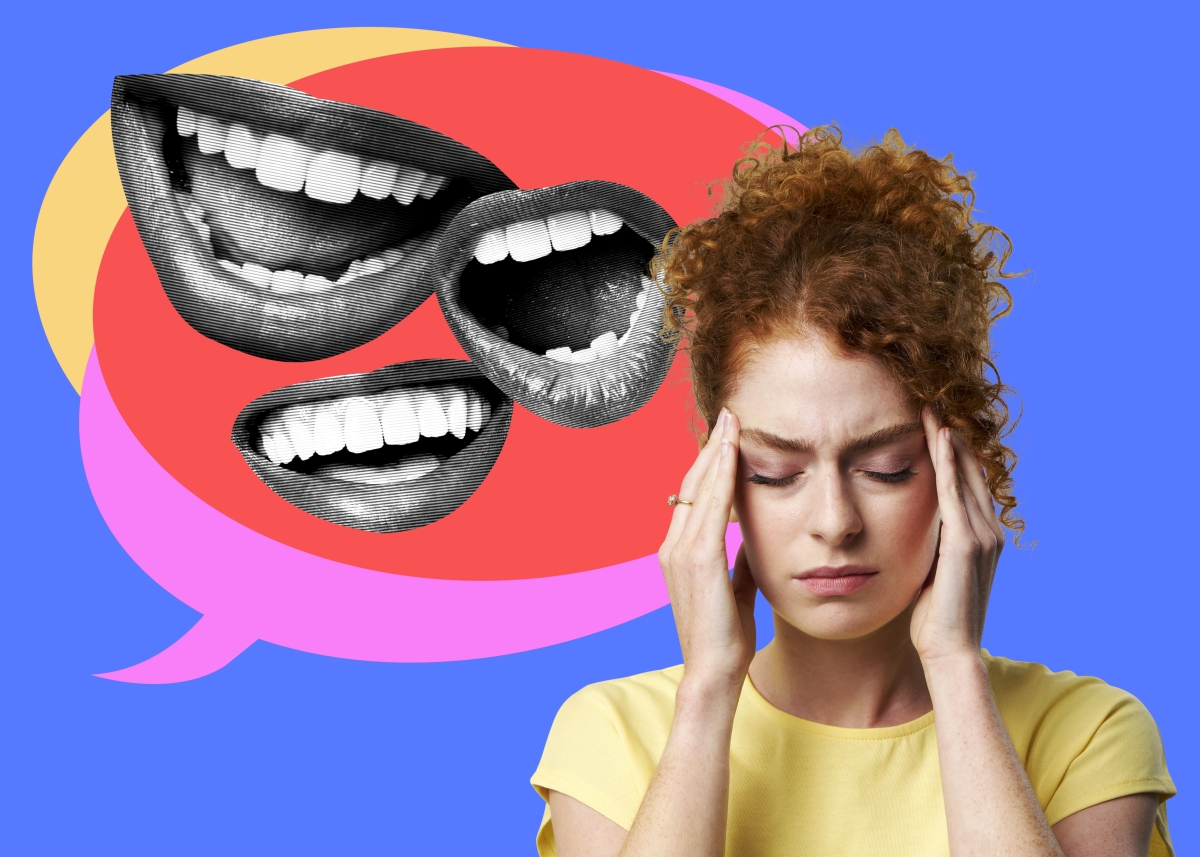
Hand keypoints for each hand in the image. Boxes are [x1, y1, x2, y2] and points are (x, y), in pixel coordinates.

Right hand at [658, 409, 756, 694]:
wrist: (715, 673)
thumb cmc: (727, 637)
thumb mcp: (737, 587)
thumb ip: (741, 559)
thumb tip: (755, 537)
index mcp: (679, 553)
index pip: (694, 498)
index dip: (710, 465)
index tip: (728, 437)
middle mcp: (672, 546)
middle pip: (691, 484)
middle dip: (711, 447)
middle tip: (729, 414)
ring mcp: (680, 552)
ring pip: (698, 488)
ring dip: (716, 452)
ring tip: (732, 421)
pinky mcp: (696, 559)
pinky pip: (710, 506)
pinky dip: (721, 475)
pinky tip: (732, 453)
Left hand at [910, 408, 1004, 664]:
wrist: (949, 652)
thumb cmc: (935, 617)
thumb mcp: (933, 570)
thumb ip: (930, 544)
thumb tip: (910, 527)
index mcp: (982, 536)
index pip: (968, 482)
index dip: (954, 449)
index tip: (934, 419)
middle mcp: (989, 530)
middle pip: (971, 470)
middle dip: (953, 435)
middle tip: (934, 398)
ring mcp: (981, 535)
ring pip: (965, 474)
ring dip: (949, 439)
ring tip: (933, 406)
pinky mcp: (967, 543)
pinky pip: (955, 493)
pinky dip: (949, 462)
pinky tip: (939, 437)